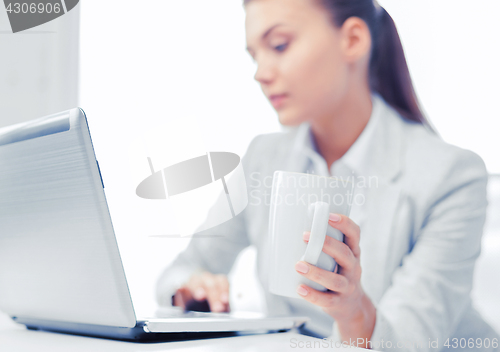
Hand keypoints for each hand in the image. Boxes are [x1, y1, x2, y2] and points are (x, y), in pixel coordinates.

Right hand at [173, 271, 229, 312]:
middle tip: (217, 308)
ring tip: (201, 296)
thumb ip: (222, 305)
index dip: (224, 290)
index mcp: (216, 281)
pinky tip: (180, 291)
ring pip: (195, 280)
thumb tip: (224, 310)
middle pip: (210, 283)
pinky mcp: (180, 288)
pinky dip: (180, 288)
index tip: (225, 301)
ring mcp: (191, 282)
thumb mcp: (218, 303)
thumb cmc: (208, 301)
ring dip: (198, 288)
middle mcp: (204, 279)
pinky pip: (180, 286)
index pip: (222, 281)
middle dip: (214, 296)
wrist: (192, 297)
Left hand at [294, 213, 374, 346]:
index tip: (328, 215)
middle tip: (305, 236)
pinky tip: (300, 289)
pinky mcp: (339, 302)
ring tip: (298, 265)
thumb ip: (324, 244)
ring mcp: (348, 286)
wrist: (352, 306)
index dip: (344, 223)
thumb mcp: (338, 257)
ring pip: (336, 280)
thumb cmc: (338, 273)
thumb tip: (289, 225)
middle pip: (345, 254)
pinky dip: (313, 295)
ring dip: (316, 272)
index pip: (354, 234)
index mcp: (352, 252)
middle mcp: (353, 267)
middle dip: (327, 244)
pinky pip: (327, 300)